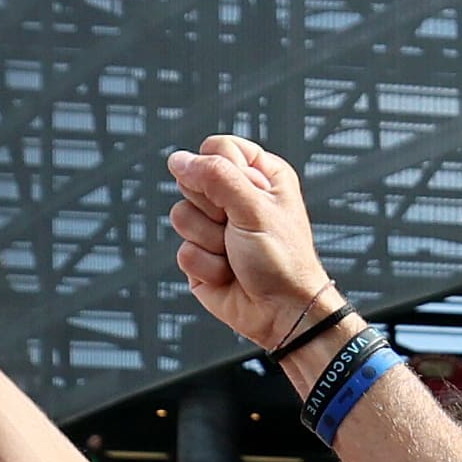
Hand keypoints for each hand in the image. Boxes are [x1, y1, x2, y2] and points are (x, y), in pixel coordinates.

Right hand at [161, 137, 342, 356]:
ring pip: (181, 216)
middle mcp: (235, 198)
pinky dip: (206, 266)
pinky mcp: (200, 255)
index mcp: (259, 175)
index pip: (216, 148)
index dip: (219, 170)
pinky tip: (228, 272)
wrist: (281, 313)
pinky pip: (182, 251)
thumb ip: (216, 176)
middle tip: (237, 227)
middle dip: (212, 209)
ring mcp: (214, 227)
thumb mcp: (254, 208)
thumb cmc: (282, 261)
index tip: (240, 196)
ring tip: (235, 253)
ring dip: (210, 241)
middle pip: (191, 181)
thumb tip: (179, 160)